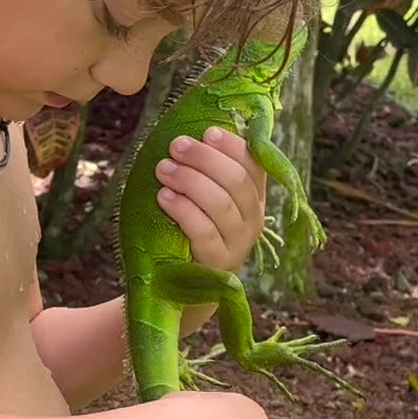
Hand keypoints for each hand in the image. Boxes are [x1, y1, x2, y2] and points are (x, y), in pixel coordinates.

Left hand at [154, 126, 264, 274]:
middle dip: (204, 158)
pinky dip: (183, 211)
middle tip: (176, 146)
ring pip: (221, 204)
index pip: (254, 164)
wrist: (189, 286)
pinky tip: (164, 197)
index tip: (207, 132)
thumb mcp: (205, 198)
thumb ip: (205, 171)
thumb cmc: (192, 230)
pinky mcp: (218, 262)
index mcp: (254, 196)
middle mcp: (253, 218)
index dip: (232, 146)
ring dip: (190, 181)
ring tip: (163, 169)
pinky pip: (203, 232)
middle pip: (236, 181)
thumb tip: (187, 135)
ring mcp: (238, 242)